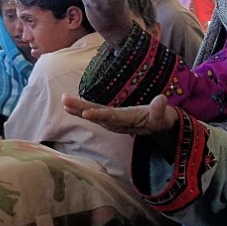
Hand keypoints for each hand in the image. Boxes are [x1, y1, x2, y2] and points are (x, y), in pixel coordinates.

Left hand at [63, 93, 178, 135]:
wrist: (159, 127)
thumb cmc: (160, 120)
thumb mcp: (163, 117)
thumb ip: (160, 110)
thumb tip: (161, 99)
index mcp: (129, 120)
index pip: (112, 117)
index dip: (100, 115)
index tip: (86, 113)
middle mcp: (117, 122)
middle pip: (97, 115)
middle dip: (81, 109)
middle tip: (65, 102)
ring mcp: (112, 120)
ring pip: (92, 114)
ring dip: (77, 108)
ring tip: (63, 101)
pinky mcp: (109, 117)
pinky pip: (92, 113)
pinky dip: (80, 109)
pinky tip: (67, 105)